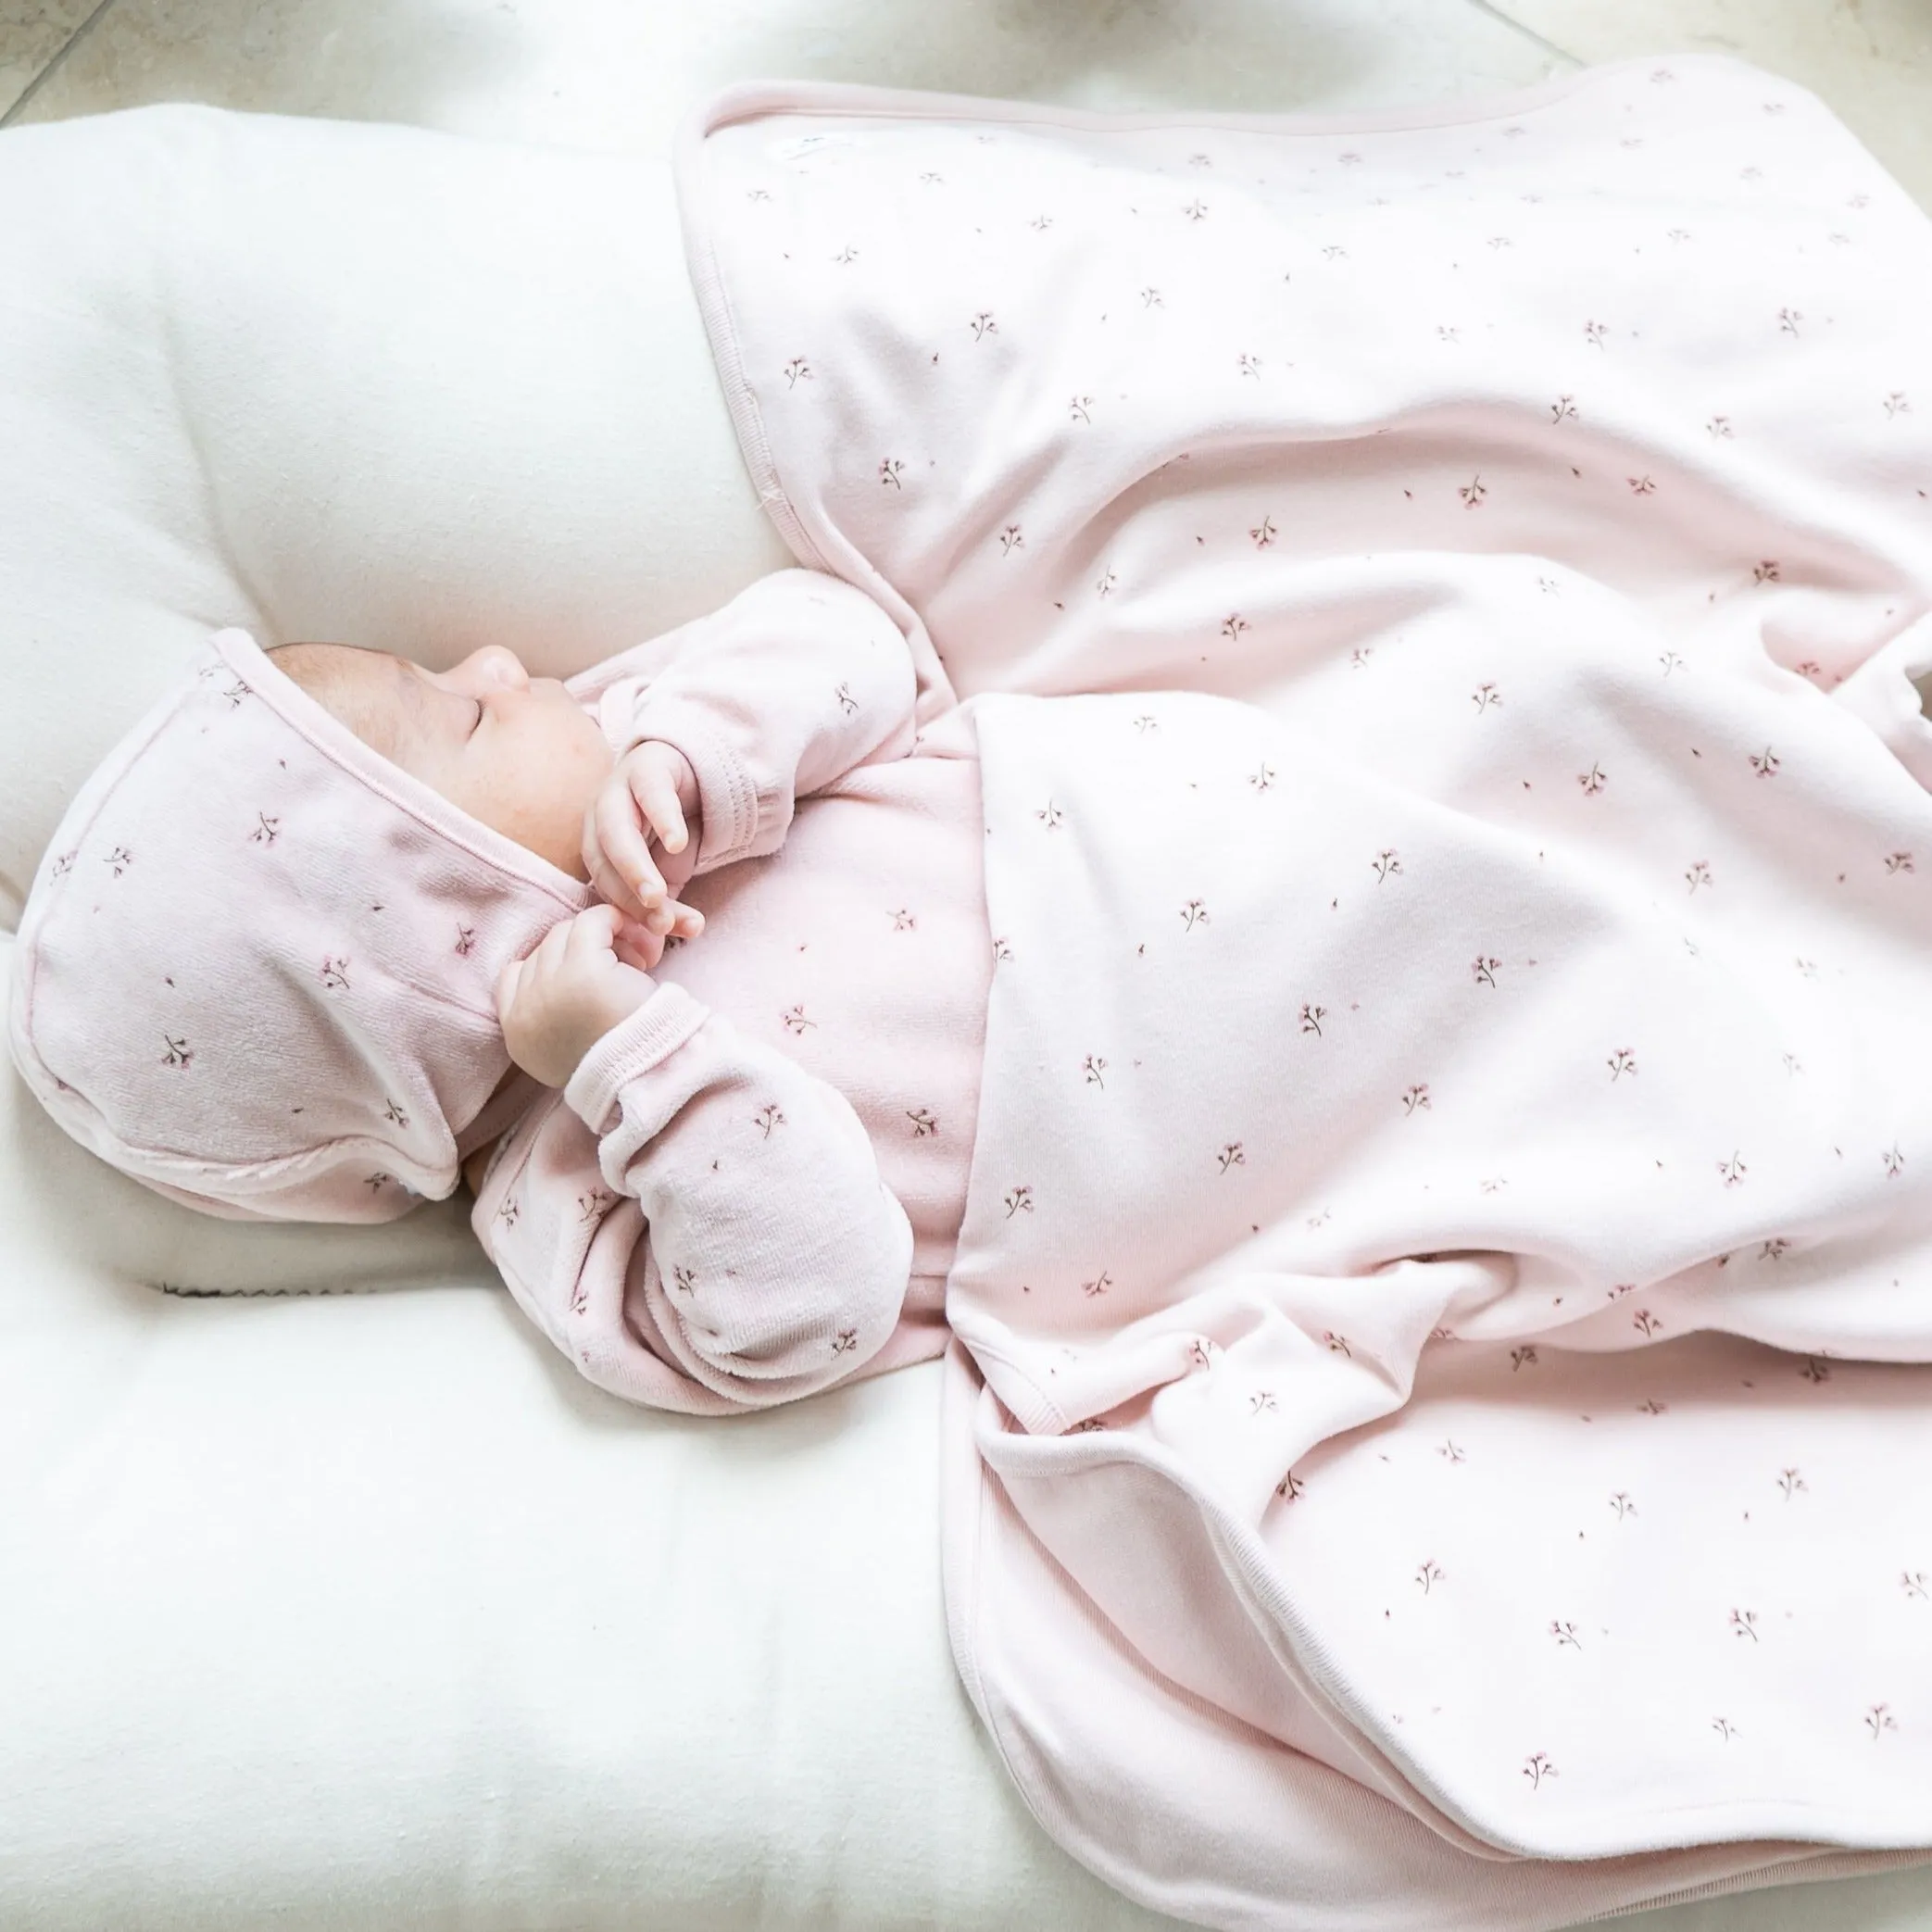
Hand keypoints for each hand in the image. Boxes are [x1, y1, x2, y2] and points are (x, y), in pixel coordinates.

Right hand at [495, 903, 664, 1089]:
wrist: (650, 1076)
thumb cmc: (623, 1063)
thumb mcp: (568, 1053)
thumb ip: (548, 1021)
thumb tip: (551, 984)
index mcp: (518, 1035)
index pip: (512, 977)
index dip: (548, 967)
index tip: (582, 978)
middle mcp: (526, 1010)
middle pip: (543, 950)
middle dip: (577, 952)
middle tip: (617, 969)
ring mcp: (550, 987)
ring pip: (564, 934)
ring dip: (596, 940)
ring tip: (630, 964)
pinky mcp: (583, 969)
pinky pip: (590, 922)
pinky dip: (611, 921)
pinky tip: (630, 933)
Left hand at [584, 739, 705, 937]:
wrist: (690, 777)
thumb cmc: (669, 832)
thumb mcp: (668, 874)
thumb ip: (663, 905)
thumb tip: (659, 944)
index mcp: (597, 846)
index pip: (606, 885)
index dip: (629, 910)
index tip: (658, 933)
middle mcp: (599, 818)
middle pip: (602, 858)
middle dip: (626, 891)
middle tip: (654, 916)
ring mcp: (618, 789)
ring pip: (616, 828)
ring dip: (635, 864)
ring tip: (658, 892)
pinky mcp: (646, 766)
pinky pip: (650, 791)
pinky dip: (662, 817)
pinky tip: (676, 841)